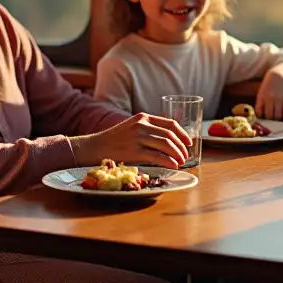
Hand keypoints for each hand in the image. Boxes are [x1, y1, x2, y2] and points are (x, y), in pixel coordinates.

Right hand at [72, 113, 191, 167]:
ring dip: (176, 154)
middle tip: (185, 156)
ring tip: (180, 161)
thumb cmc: (114, 140)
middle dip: (181, 147)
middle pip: (169, 135)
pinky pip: (157, 156)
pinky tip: (173, 165)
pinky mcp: (134, 151)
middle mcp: (141, 125)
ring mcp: (137, 137)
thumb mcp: (132, 128)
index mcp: (143, 117)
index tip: (188, 142)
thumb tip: (168, 141)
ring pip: (165, 145)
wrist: (94, 147)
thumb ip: (148, 130)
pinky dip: (168, 161)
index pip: (170, 123)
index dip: (182, 134)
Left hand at [255, 68, 282, 118]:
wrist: (279, 75)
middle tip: (270, 117)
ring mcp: (279, 99)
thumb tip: (259, 116)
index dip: (260, 116)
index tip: (262, 116)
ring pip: (278, 116)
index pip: (259, 112)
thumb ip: (260, 103)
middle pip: (269, 116)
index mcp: (261, 96)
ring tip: (277, 115)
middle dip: (269, 119)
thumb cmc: (269, 85)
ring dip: (277, 118)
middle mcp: (270, 98)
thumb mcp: (261, 92)